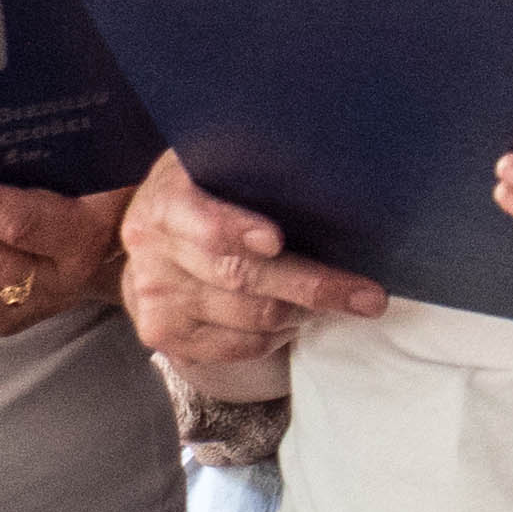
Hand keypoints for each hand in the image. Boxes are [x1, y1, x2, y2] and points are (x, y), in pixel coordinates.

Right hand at [121, 149, 389, 382]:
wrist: (144, 234)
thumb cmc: (203, 193)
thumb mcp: (217, 164)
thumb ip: (255, 169)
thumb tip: (327, 168)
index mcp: (167, 204)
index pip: (204, 222)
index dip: (239, 230)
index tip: (276, 240)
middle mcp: (154, 252)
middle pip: (240, 278)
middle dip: (313, 287)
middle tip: (368, 296)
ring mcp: (154, 298)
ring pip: (250, 318)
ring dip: (301, 312)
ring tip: (328, 299)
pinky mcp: (163, 335)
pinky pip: (237, 347)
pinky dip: (275, 337)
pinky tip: (291, 320)